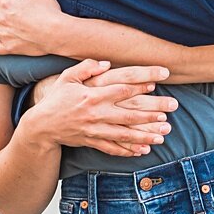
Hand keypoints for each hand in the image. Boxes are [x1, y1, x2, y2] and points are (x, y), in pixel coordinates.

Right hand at [23, 60, 177, 157]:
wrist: (41, 126)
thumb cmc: (56, 99)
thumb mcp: (66, 78)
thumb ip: (85, 68)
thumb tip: (106, 63)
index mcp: (91, 95)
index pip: (121, 89)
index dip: (140, 84)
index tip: (158, 81)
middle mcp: (96, 113)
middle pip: (130, 112)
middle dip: (153, 111)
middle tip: (172, 108)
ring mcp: (95, 129)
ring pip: (125, 133)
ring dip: (146, 133)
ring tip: (164, 133)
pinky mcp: (92, 141)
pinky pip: (114, 148)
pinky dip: (129, 150)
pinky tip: (144, 149)